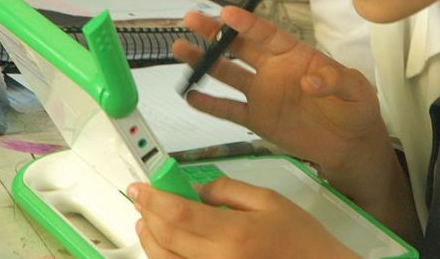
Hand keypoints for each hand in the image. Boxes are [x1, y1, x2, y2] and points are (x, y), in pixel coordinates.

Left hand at [128, 178, 358, 258]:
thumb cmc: (300, 239)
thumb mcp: (270, 200)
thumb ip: (229, 190)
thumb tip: (196, 190)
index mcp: (233, 233)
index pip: (178, 214)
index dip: (153, 198)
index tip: (139, 187)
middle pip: (165, 237)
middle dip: (147, 214)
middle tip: (141, 198)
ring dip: (149, 237)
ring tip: (146, 219)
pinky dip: (163, 257)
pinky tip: (162, 244)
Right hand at [173, 7, 387, 174]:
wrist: (350, 143)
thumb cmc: (355, 108)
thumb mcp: (355, 89)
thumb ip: (335, 80)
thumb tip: (310, 80)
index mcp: (295, 55)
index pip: (267, 34)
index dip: (247, 23)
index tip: (226, 13)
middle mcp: (273, 69)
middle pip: (239, 47)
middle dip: (214, 33)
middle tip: (192, 20)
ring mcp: (262, 94)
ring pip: (227, 73)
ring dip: (204, 61)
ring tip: (180, 49)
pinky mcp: (258, 119)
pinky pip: (229, 109)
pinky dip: (210, 104)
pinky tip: (190, 95)